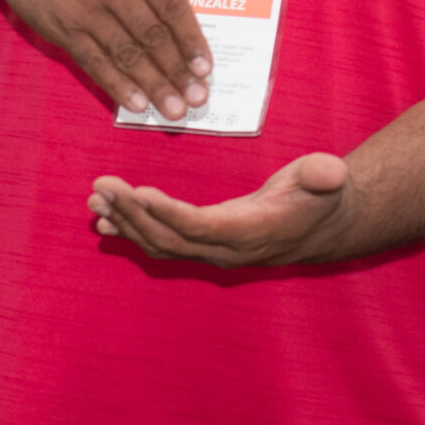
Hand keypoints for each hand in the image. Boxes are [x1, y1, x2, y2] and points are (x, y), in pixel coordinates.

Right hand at [0, 0, 211, 119]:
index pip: (171, 3)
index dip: (191, 38)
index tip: (206, 65)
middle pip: (152, 36)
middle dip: (177, 71)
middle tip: (198, 99)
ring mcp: (84, 10)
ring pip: (126, 54)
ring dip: (153, 85)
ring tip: (174, 111)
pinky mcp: (60, 27)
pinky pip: (93, 61)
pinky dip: (116, 84)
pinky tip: (134, 103)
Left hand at [86, 153, 350, 265]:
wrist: (325, 225)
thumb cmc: (324, 196)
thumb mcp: (329, 180)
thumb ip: (324, 176)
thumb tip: (330, 172)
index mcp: (252, 233)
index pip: (201, 227)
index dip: (167, 213)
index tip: (136, 192)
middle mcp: (227, 250)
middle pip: (170, 238)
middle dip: (133, 213)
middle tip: (101, 187)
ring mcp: (214, 252)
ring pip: (161, 244)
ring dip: (126, 223)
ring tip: (95, 202)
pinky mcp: (205, 245)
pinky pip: (163, 243)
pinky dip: (133, 230)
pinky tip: (106, 220)